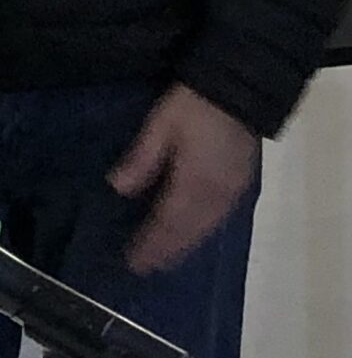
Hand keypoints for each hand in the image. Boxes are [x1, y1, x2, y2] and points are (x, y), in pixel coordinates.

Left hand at [108, 83, 260, 274]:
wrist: (240, 90)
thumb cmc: (194, 106)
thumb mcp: (160, 125)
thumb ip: (141, 159)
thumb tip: (116, 189)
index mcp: (194, 183)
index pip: (167, 223)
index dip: (151, 244)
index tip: (133, 262)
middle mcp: (216, 196)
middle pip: (188, 232)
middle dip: (166, 251)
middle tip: (144, 268)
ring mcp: (232, 192)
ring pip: (205, 229)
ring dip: (184, 246)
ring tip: (163, 259)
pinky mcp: (240, 185)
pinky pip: (218, 220)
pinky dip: (200, 233)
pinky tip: (190, 236)